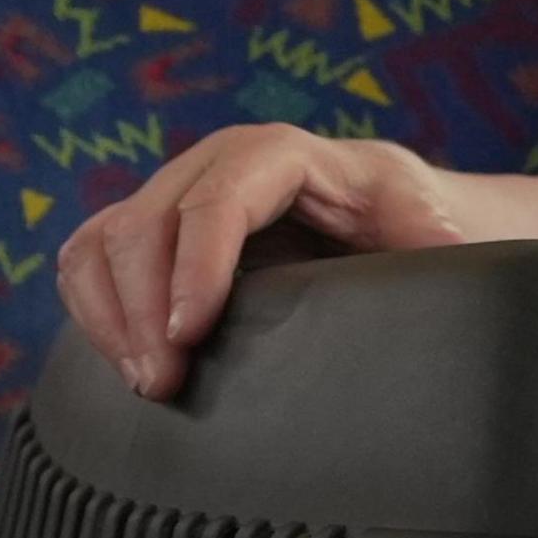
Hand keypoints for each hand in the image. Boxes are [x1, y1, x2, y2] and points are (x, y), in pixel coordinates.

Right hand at [55, 124, 467, 398]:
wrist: (383, 216)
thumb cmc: (405, 219)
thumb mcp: (428, 221)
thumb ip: (434, 235)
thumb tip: (446, 245)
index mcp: (279, 154)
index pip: (217, 200)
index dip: (195, 265)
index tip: (189, 333)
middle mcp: (213, 164)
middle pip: (145, 223)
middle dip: (145, 307)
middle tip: (163, 382)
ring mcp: (174, 195)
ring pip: (104, 242)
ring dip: (111, 315)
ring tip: (146, 382)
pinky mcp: (152, 233)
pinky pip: (91, 261)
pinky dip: (94, 312)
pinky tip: (123, 363)